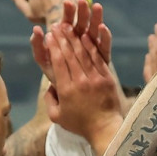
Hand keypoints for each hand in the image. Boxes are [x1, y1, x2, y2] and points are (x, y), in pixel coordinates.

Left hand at [31, 0, 111, 82]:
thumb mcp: (43, 59)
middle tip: (83, 1)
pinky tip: (103, 27)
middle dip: (82, 12)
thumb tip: (36, 29)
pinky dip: (104, 36)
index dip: (68, 12)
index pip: (67, 21)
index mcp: (66, 37)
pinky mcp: (101, 57)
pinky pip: (104, 45)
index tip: (67, 3)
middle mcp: (80, 39)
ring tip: (97, 7)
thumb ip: (37, 45)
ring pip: (94, 30)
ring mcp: (92, 47)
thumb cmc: (54, 72)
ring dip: (96, 18)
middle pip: (82, 23)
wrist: (68, 91)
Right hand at [42, 20, 121, 154]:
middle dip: (62, 38)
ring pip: (83, 53)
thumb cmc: (79, 124)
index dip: (53, 47)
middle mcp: (80, 81)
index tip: (49, 36)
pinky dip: (91, 46)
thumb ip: (49, 100)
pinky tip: (86, 36)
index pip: (58, 62)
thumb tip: (49, 87)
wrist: (105, 129)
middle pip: (69, 54)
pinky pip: (97, 58)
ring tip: (69, 26)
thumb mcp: (57, 117)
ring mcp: (95, 78)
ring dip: (75, 38)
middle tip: (57, 26)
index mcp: (66, 90)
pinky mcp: (107, 78)